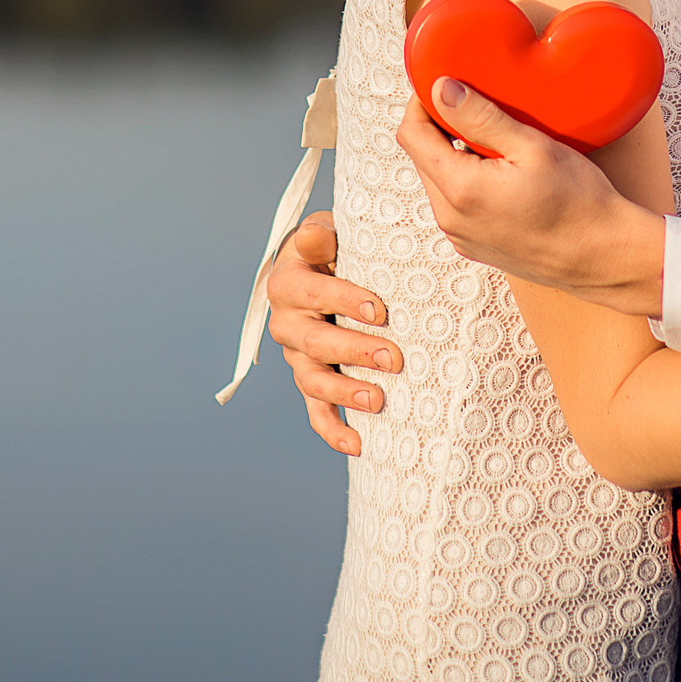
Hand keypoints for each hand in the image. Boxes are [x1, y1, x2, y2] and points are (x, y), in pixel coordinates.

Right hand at [265, 211, 399, 456]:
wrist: (321, 271)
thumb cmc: (333, 251)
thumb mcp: (327, 236)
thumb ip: (320, 238)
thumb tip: (314, 236)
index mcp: (287, 284)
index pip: (314, 293)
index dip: (346, 302)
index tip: (381, 311)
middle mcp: (286, 323)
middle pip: (314, 342)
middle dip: (355, 351)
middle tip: (394, 358)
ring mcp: (297, 357)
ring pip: (312, 380)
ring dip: (344, 392)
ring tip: (378, 401)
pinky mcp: (311, 381)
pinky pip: (315, 410)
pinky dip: (333, 430)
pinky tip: (357, 445)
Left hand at [396, 80, 666, 315]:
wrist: (606, 257)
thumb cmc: (579, 203)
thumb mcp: (532, 147)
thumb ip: (481, 117)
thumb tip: (441, 89)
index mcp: (460, 190)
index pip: (412, 135)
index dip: (420, 102)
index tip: (443, 83)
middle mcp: (451, 218)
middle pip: (421, 156)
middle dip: (437, 126)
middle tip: (473, 103)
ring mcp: (461, 236)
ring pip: (436, 179)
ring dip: (452, 153)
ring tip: (492, 137)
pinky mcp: (474, 246)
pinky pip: (454, 203)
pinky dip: (465, 179)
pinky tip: (500, 169)